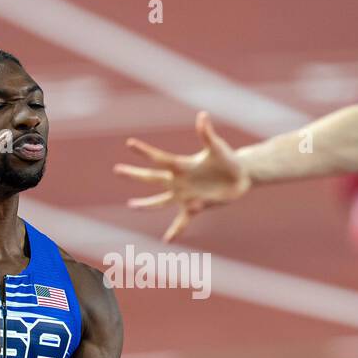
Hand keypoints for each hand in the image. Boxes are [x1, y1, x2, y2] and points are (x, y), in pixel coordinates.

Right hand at [116, 112, 249, 241]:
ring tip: (131, 205)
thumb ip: (207, 134)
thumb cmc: (228, 159)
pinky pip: (182, 222)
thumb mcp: (217, 147)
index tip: (129, 143)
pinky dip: (175, 232)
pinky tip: (166, 241)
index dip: (144, 152)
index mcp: (182, 165)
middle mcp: (179, 181)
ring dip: (146, 204)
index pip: (159, 158)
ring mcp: (185, 195)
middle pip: (152, 178)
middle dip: (134, 175)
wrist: (241, 176)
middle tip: (117, 170)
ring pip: (160, 201)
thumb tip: (202, 115)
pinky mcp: (195, 208)